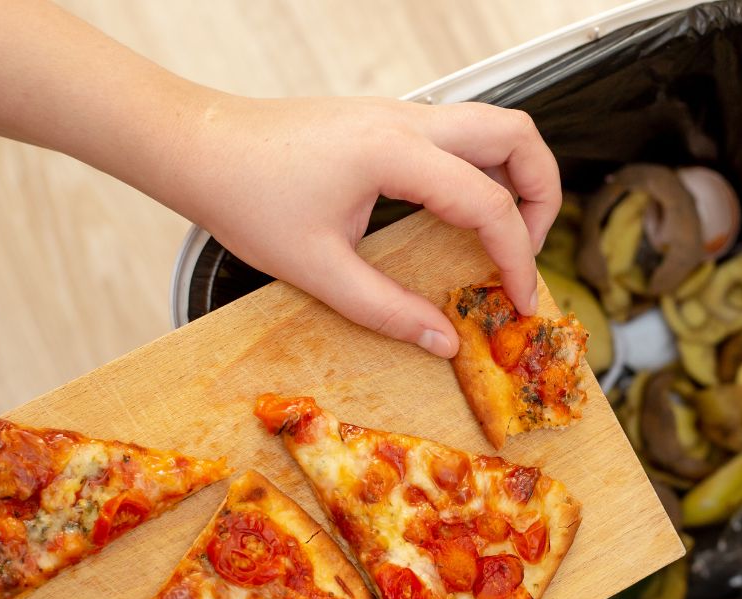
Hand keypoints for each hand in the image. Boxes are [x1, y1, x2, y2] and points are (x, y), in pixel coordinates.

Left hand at [161, 95, 561, 357]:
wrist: (198, 147)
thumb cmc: (245, 199)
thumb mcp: (317, 270)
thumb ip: (387, 310)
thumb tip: (444, 343)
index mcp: (395, 153)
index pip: (488, 202)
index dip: (517, 257)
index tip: (521, 302)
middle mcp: (407, 120)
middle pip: (516, 134)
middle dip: (543, 192)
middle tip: (528, 251)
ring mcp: (397, 112)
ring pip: (491, 124)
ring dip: (515, 174)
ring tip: (504, 235)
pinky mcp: (384, 119)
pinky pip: (457, 133)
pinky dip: (480, 168)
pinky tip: (458, 215)